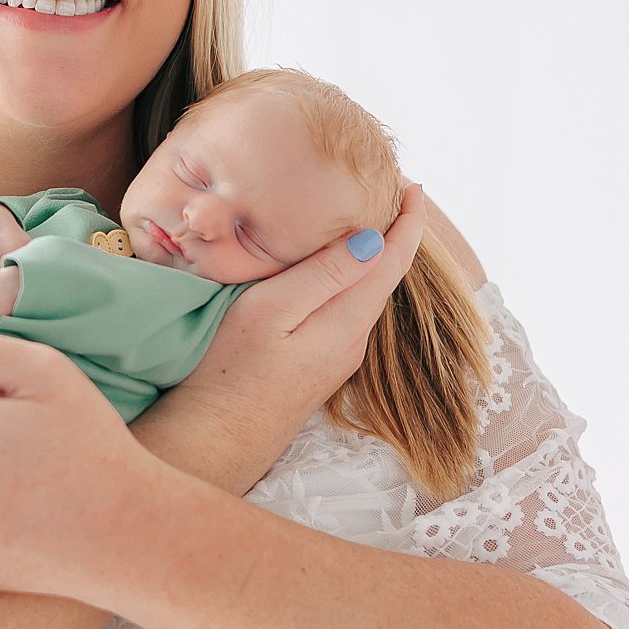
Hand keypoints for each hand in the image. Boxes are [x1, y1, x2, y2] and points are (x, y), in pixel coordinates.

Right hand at [179, 183, 427, 454]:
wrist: (214, 442)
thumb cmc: (228, 373)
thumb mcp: (270, 312)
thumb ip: (321, 276)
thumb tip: (374, 240)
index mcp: (346, 322)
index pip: (392, 261)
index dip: (408, 222)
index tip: (414, 186)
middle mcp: (352, 342)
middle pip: (385, 277)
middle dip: (394, 234)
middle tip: (389, 190)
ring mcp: (336, 358)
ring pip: (366, 295)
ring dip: (372, 258)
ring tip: (365, 219)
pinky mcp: (316, 367)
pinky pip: (346, 311)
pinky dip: (351, 280)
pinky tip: (333, 270)